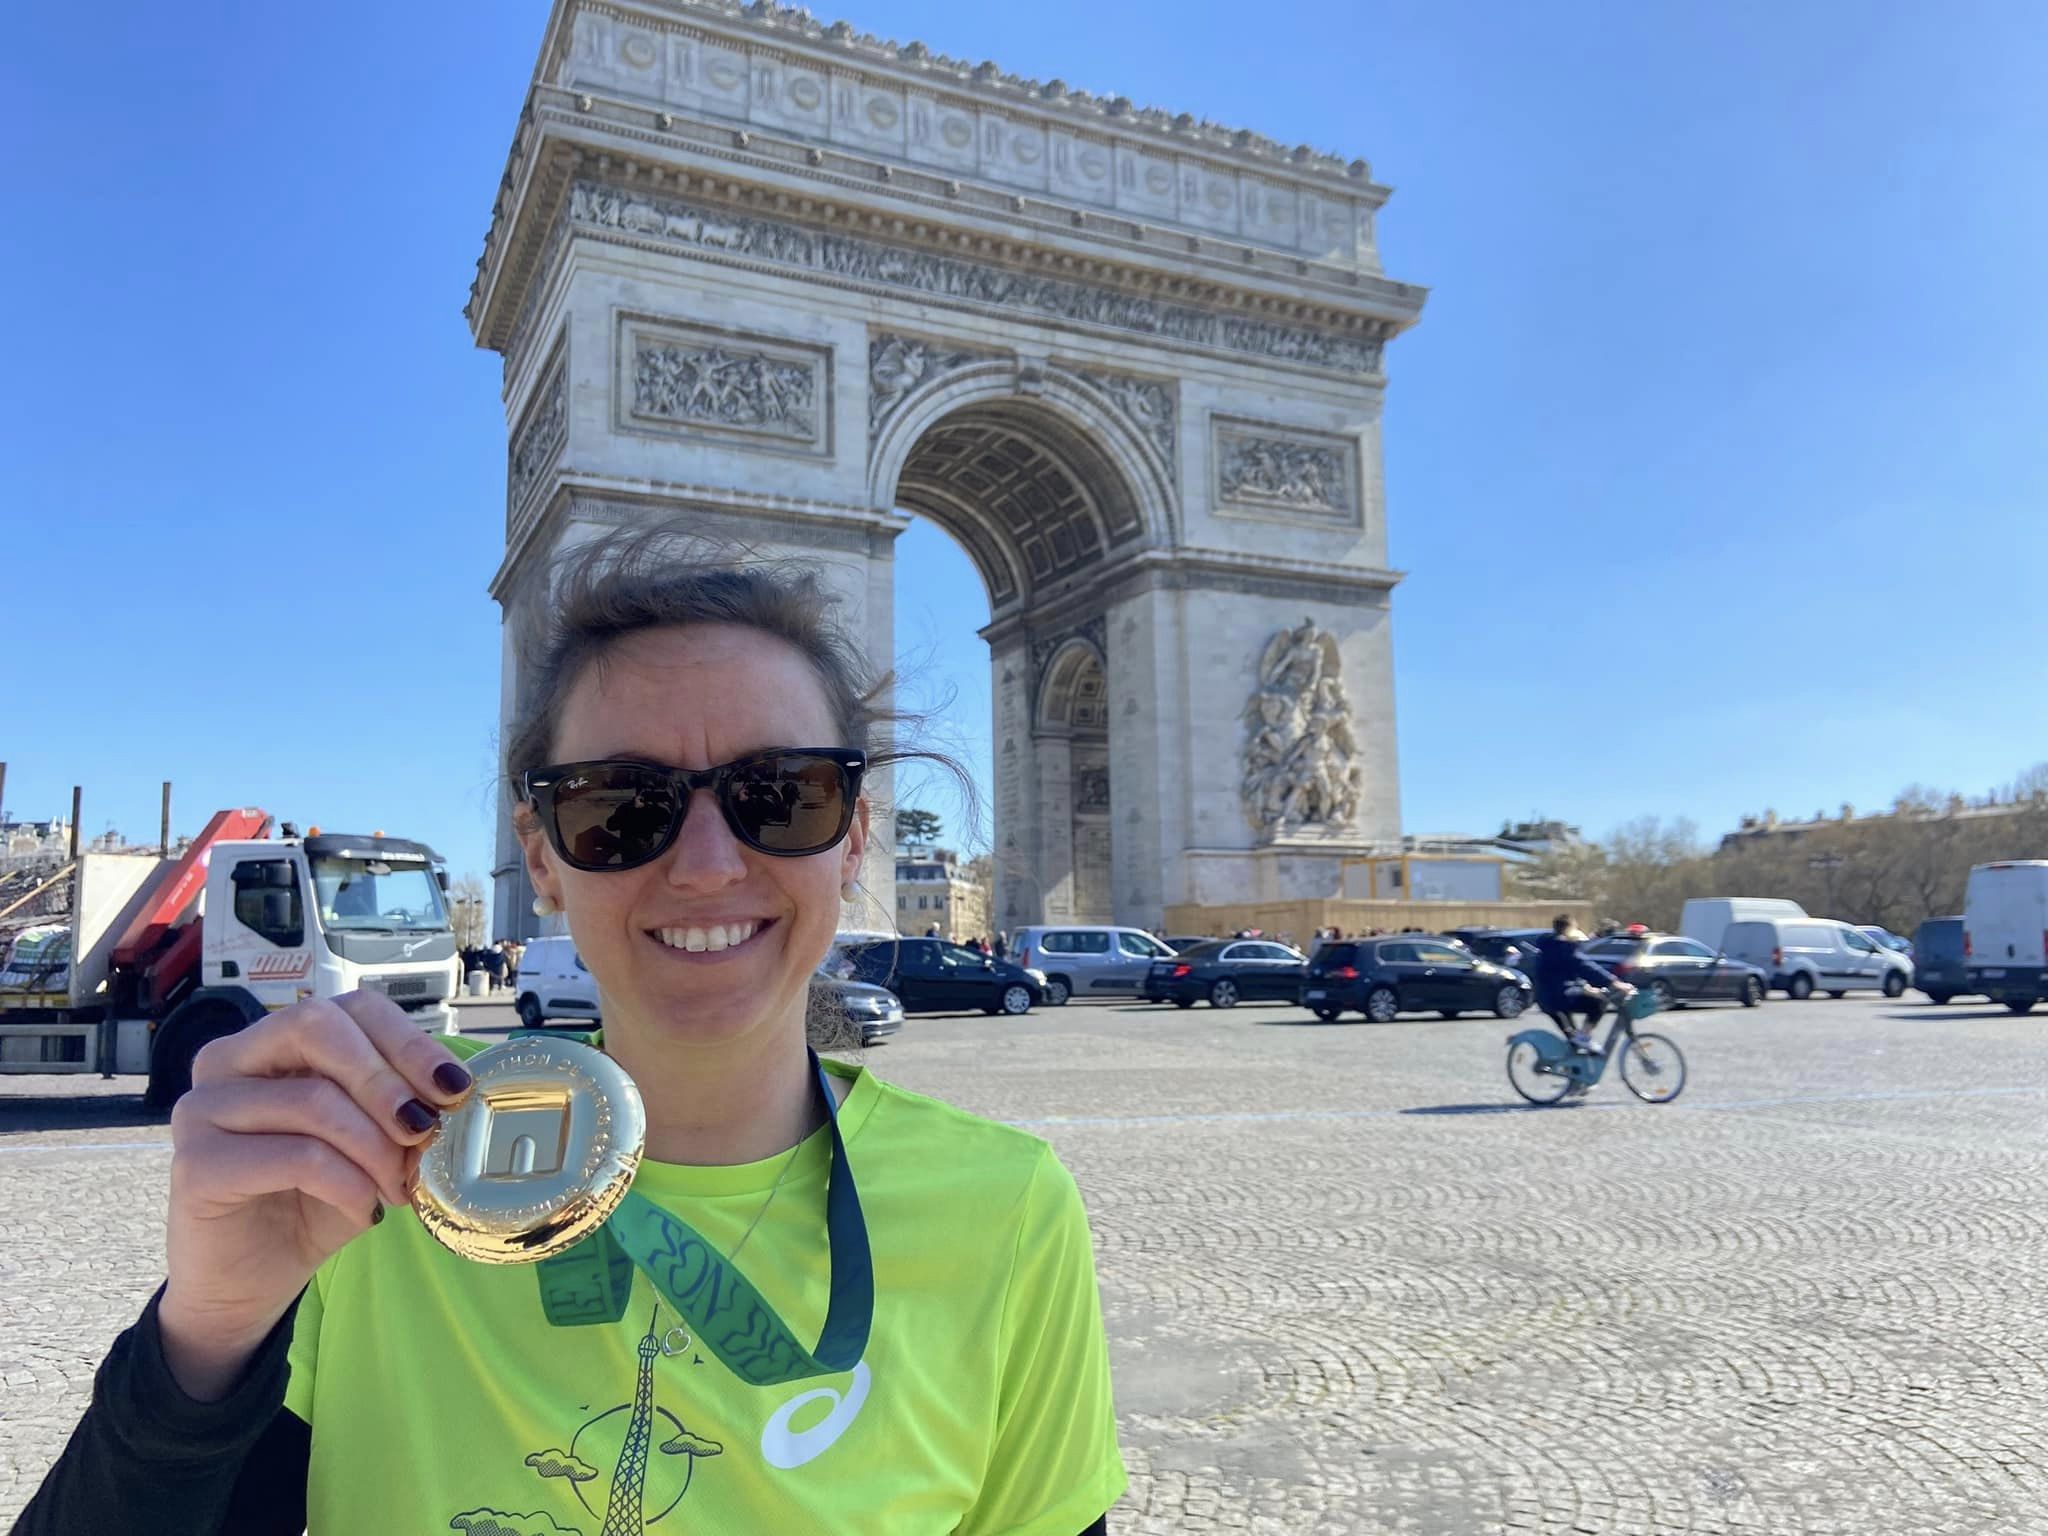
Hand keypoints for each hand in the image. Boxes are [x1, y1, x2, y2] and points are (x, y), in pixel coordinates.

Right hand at [158, 991, 471, 1399]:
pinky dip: (347, 1184)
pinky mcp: (194, 1164)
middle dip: (387, 1081)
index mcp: (275, 1041)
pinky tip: (366, 1211)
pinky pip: (295, 1156)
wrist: (250, 1282)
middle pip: (319, 1028)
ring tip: (399, 1187)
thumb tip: (456, 1090)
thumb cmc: (313, 1201)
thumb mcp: (370, 1145)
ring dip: (376, 1148)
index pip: (351, 1008)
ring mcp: (203, 1109)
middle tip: (424, 1132)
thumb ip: (400, 1107)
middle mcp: (230, 1060)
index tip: (454, 1088)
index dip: (409, 1042)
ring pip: (313, 1100)